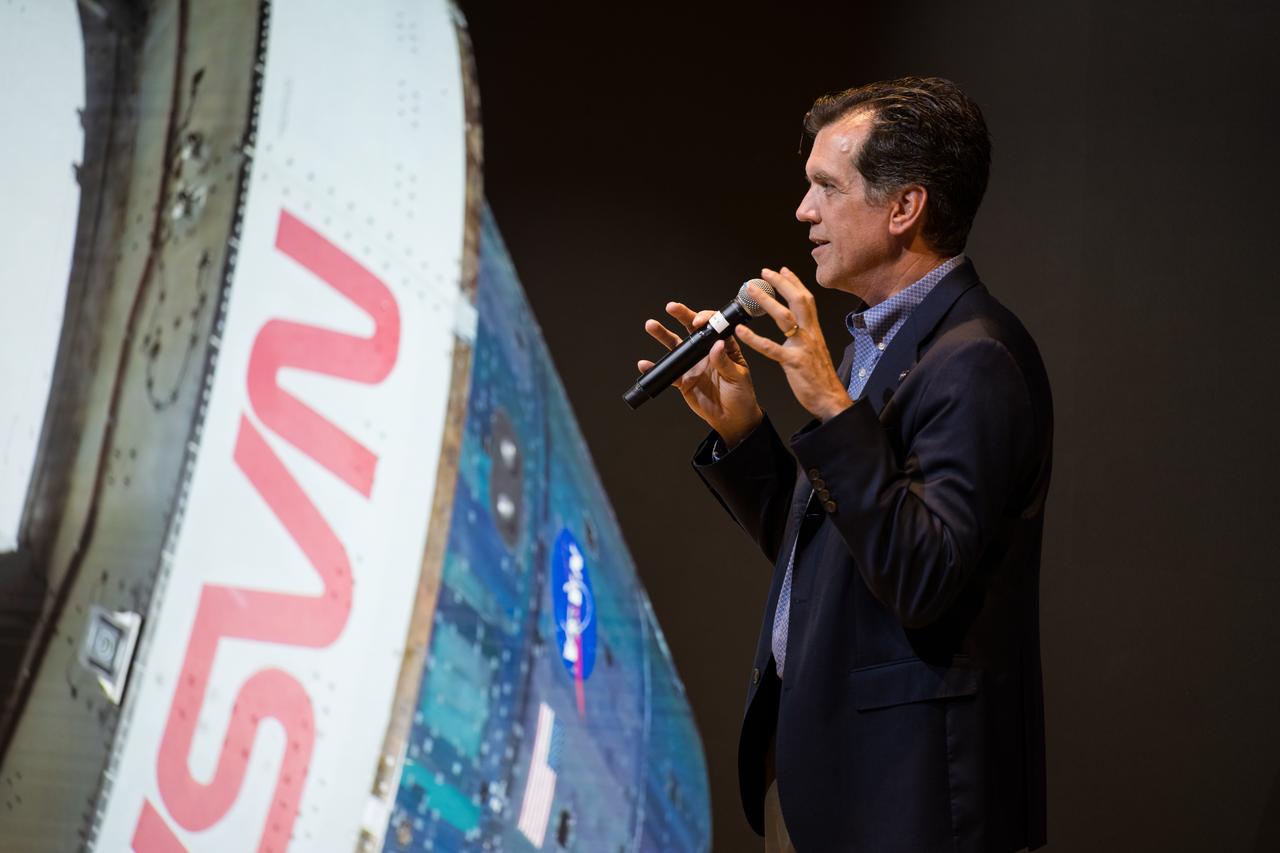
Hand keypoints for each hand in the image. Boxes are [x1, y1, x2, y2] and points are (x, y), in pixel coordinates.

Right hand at [637, 302, 762, 445]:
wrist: (732, 419)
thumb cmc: (741, 396)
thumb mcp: (738, 377)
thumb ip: (724, 362)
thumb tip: (717, 346)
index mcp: (724, 347)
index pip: (714, 326)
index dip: (706, 319)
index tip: (698, 320)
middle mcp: (706, 352)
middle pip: (692, 330)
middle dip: (682, 316)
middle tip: (671, 307)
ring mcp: (694, 364)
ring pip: (676, 347)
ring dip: (663, 335)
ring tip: (651, 325)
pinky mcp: (684, 379)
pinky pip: (668, 372)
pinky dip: (656, 368)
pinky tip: (645, 364)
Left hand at [733, 267, 851, 420]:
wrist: (831, 399)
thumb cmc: (821, 377)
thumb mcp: (816, 350)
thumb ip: (807, 335)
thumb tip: (799, 325)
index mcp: (814, 331)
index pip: (806, 299)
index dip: (794, 282)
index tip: (783, 269)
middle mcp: (810, 334)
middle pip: (798, 300)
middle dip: (782, 283)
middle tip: (764, 272)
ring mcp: (802, 347)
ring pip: (785, 318)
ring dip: (767, 301)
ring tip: (751, 291)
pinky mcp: (793, 363)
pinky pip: (771, 348)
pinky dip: (754, 338)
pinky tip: (741, 330)